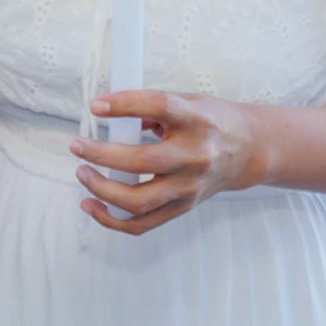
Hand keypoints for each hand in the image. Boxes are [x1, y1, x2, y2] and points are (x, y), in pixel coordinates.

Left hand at [73, 90, 262, 235]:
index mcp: (198, 121)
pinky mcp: (182, 206)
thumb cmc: (212, 122)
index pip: (159, 107)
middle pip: (141, 161)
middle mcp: (195, 156)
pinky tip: (92, 204)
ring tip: (83, 173)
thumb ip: (148, 105)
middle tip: (77, 145)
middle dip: (100, 154)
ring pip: (138, 200)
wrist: (248, 150)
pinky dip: (111, 218)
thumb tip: (103, 106)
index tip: (96, 106)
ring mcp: (189, 187)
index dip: (124, 105)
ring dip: (102, 189)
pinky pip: (141, 223)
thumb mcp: (187, 102)